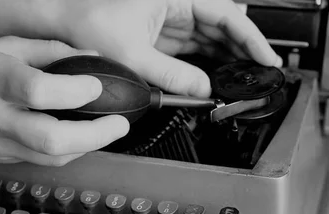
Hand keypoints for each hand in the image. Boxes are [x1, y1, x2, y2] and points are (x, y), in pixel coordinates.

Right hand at [0, 36, 128, 165]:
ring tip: (108, 132)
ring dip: (87, 147)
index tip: (96, 84)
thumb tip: (89, 58)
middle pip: (50, 139)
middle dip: (95, 135)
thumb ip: (49, 52)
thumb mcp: (2, 46)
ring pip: (51, 158)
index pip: (38, 92)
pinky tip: (81, 139)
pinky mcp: (0, 159)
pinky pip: (42, 161)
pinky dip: (68, 151)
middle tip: (119, 124)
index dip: (73, 91)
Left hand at [56, 0, 280, 96]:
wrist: (62, 26)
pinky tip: (216, 78)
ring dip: (226, 59)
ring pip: (209, 39)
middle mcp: (177, 5)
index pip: (226, 15)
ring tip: (243, 81)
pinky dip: (205, 64)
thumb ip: (170, 75)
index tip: (265, 58)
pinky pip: (192, 50)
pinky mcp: (160, 38)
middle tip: (259, 76)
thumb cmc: (89, 23)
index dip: (250, 38)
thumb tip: (201, 89)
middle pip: (222, 27)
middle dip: (242, 51)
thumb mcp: (134, 54)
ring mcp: (169, 22)